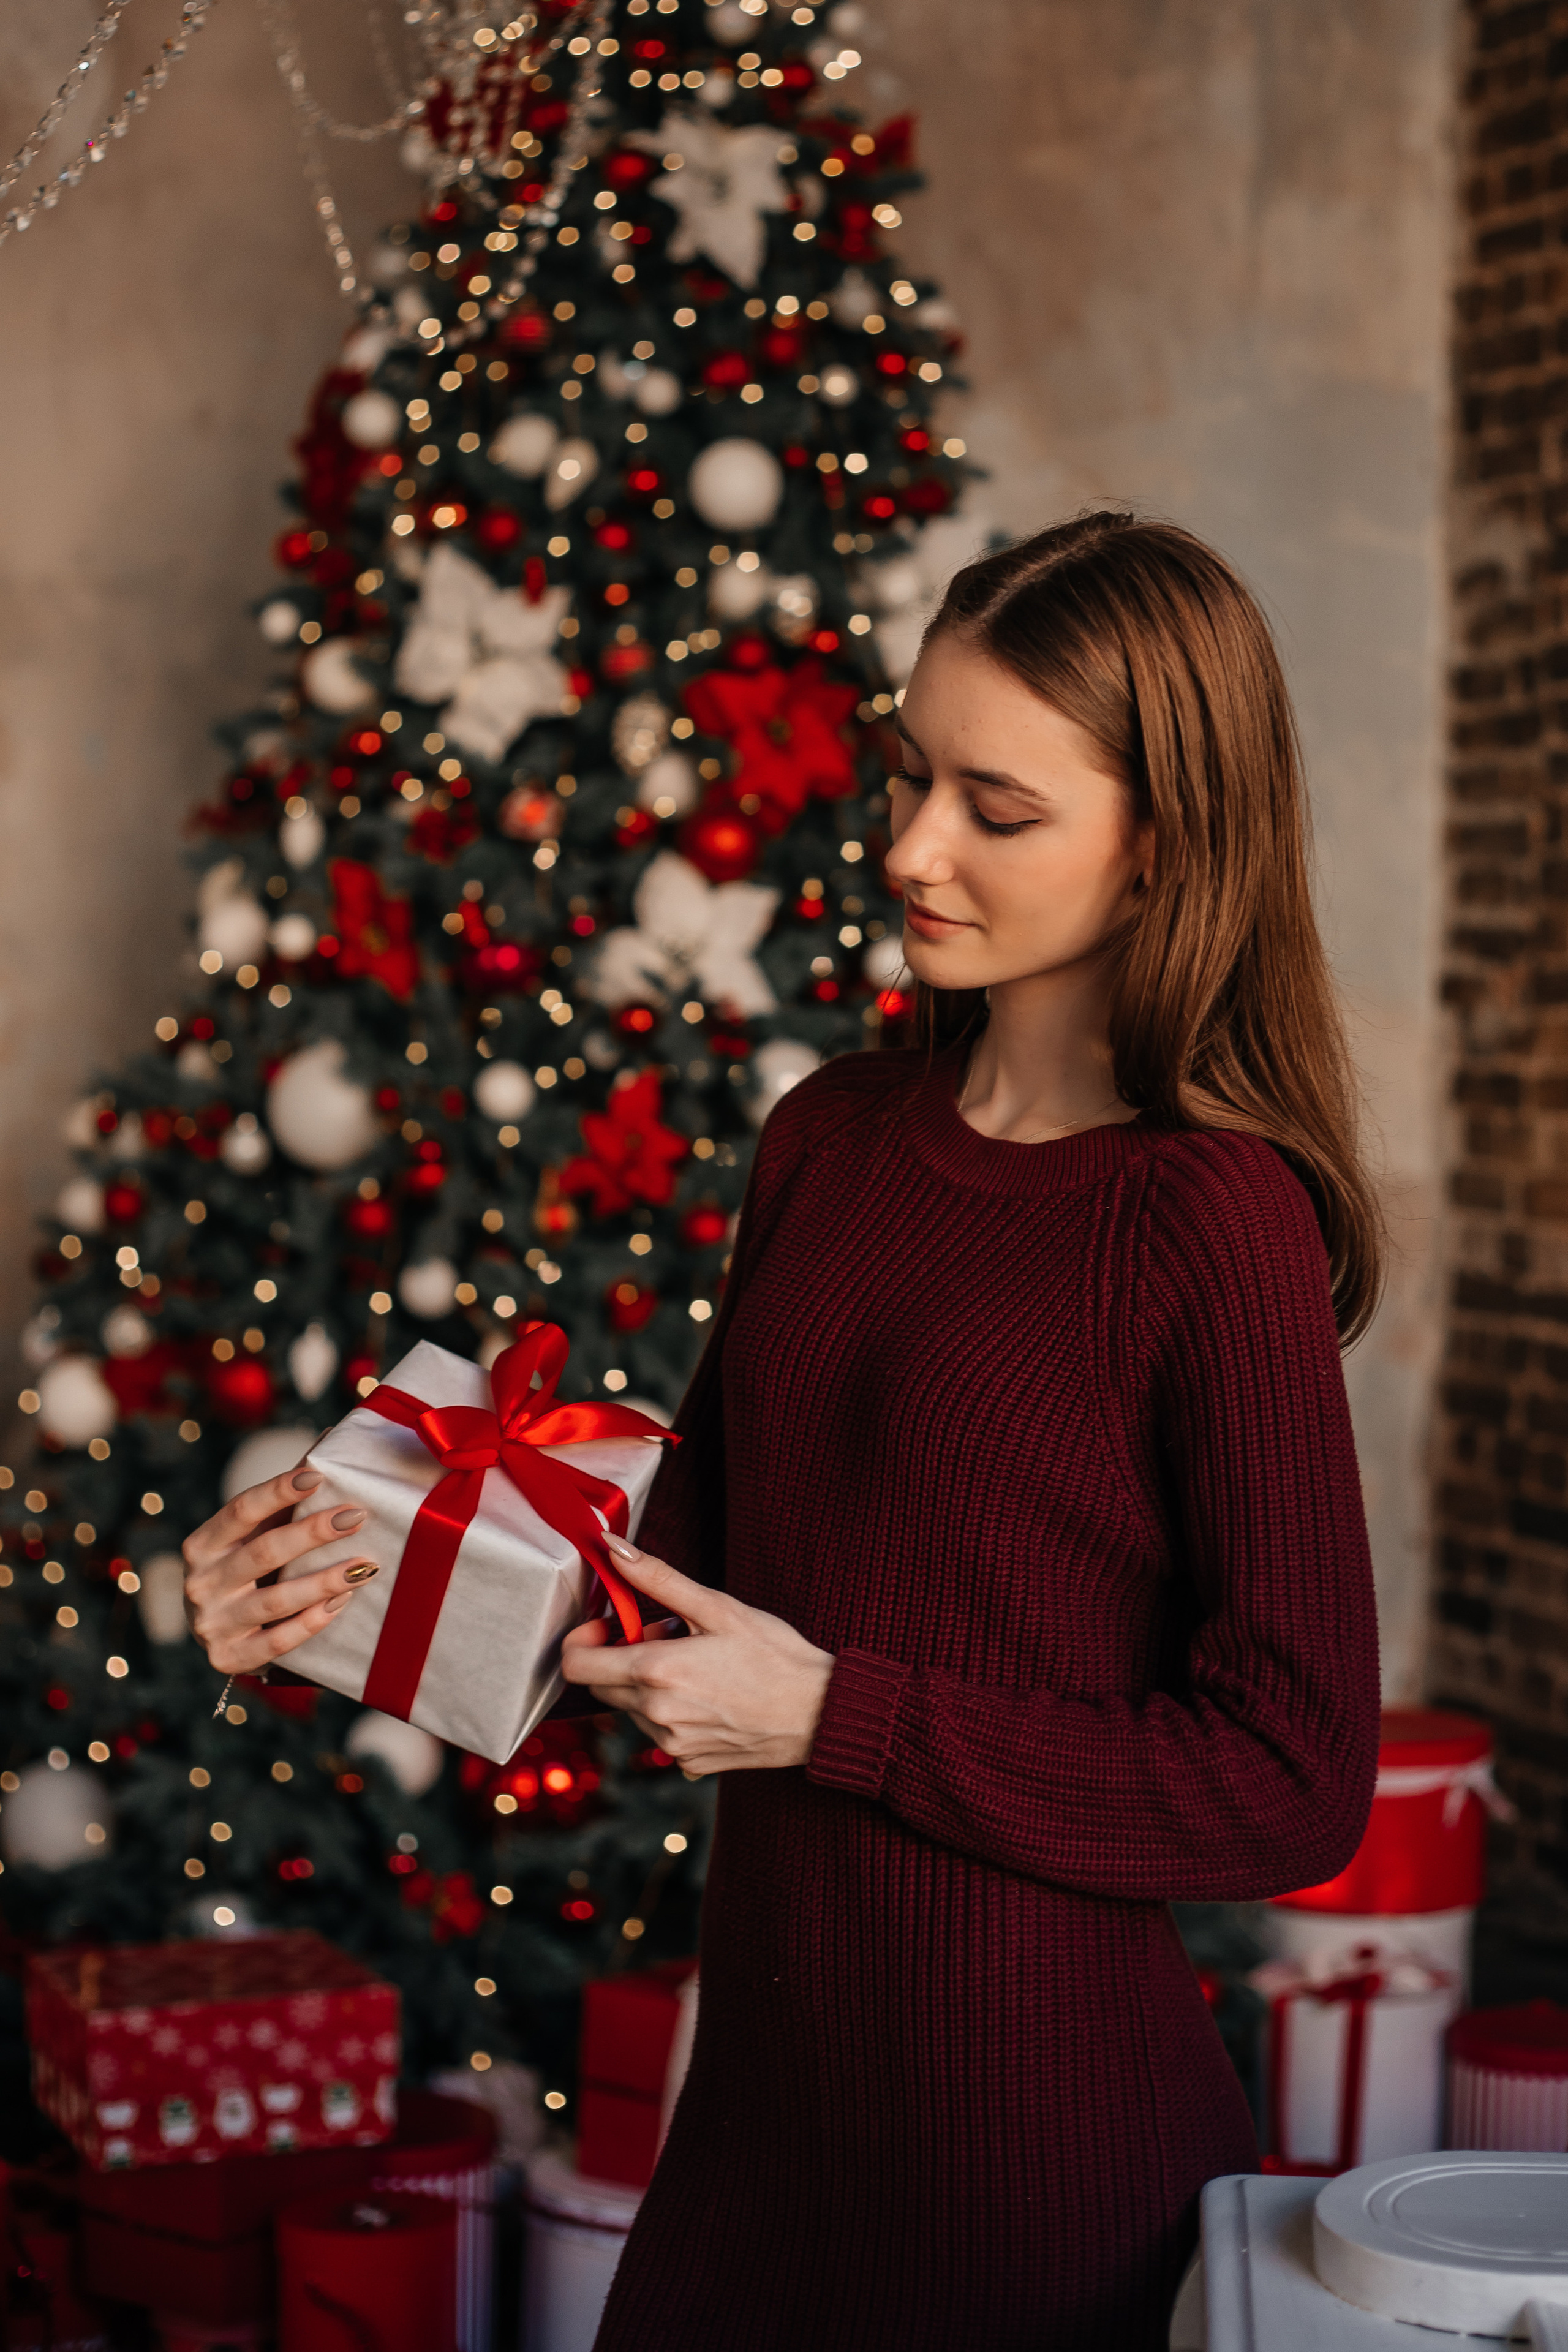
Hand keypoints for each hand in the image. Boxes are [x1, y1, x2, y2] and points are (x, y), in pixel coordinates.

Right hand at [182, 1464, 379, 1677]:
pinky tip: (343, 1602)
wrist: (219, 1632)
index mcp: (202, 1544)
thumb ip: (286, 1495)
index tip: (319, 1475)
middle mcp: (200, 1583)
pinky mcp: (229, 1658)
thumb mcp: (253, 1533)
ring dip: (324, 1581)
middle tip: (357, 1516)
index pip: (241, 1510)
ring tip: (365, 1566)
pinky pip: (278, 1642)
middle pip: (263, 1552)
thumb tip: (331, 1437)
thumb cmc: (247, 1568)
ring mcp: (212, 1624)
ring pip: (275, 1600)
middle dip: (313, 1532)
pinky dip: (313, 1622)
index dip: (279, 1491)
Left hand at [560, 1534, 833, 1774]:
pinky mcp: (689, 1765)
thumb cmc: (775, 1655)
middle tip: (668, 1637)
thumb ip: (657, 1578)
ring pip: (634, 1710)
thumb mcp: (717, 1607)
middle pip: (602, 1686)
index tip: (611, 1626)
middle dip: (622, 1658)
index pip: (577, 1665)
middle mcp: (655, 1716)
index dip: (584, 1641)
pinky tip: (712, 1697)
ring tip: (699, 1667)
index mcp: (655, 1673)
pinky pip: (662, 1734)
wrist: (820, 1713)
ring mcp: (672, 1746)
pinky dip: (674, 1714)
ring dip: (650, 1687)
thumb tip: (613, 1549)